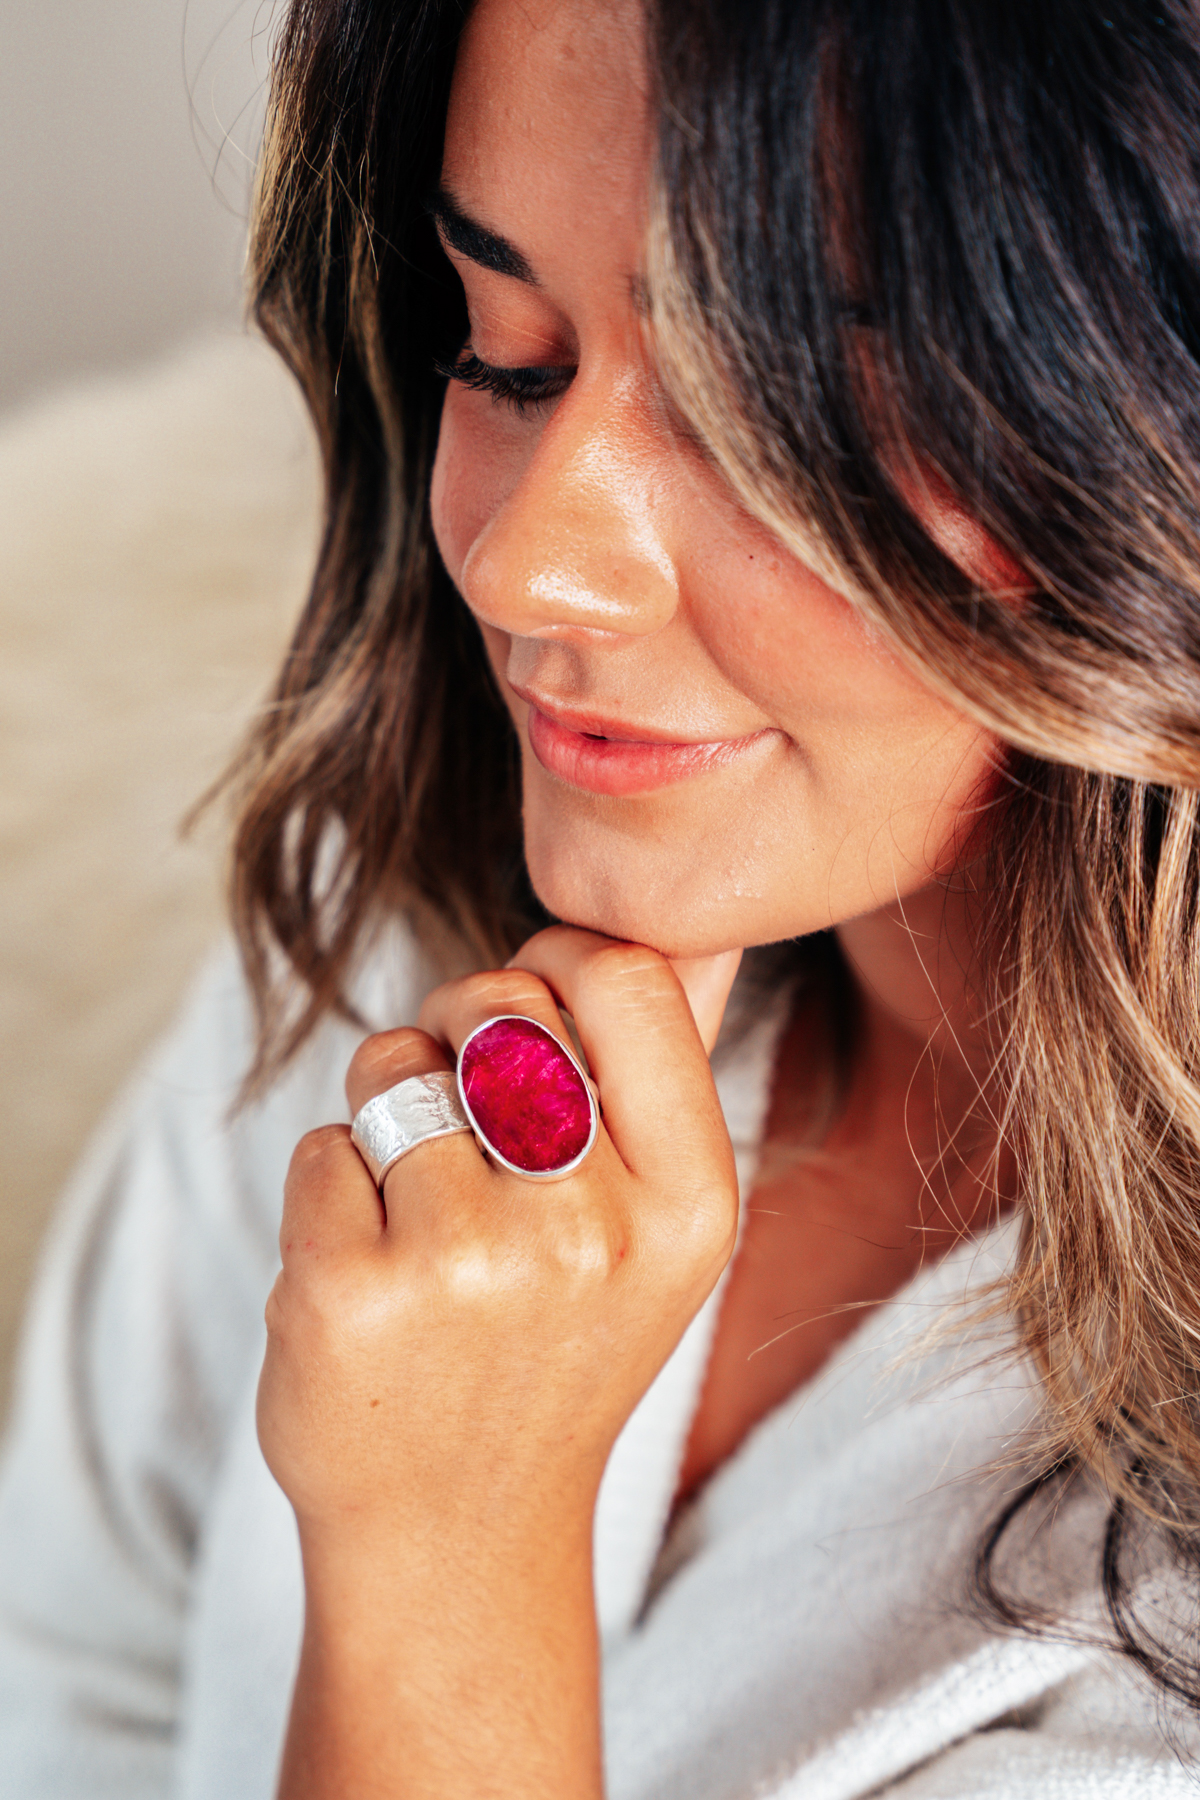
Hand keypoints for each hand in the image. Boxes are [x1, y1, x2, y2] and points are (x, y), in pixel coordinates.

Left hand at [258, 927, 741, 1798]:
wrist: (458, 1534)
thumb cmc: (556, 1354)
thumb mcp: (660, 1240)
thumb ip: (661, 1083)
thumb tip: (681, 924)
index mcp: (689, 1201)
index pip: (625, 976)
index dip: (557, 962)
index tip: (530, 1012)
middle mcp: (590, 1228)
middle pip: (497, 1001)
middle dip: (459, 1025)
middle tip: (462, 1112)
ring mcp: (466, 1262)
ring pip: (395, 1062)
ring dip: (387, 1108)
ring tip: (417, 1206)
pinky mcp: (348, 1290)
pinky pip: (322, 1142)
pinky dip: (329, 1187)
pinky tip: (367, 1268)